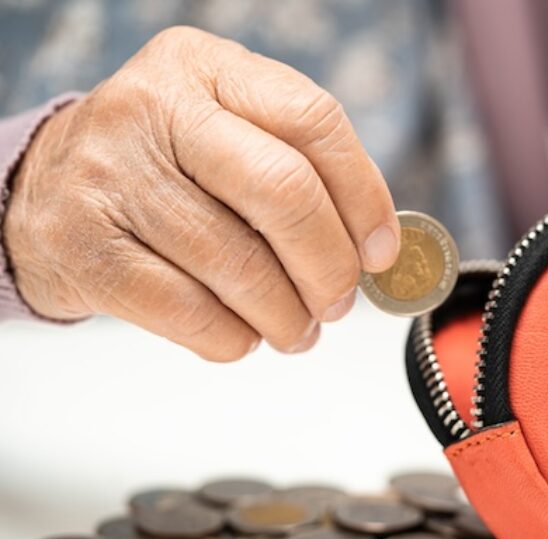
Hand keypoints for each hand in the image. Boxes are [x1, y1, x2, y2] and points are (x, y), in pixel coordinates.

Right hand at [3, 27, 398, 360]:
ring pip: (240, 266)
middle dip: (329, 266)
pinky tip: (242, 335)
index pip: (313, 121)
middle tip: (339, 302)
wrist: (43, 195)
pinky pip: (192, 314)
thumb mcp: (225, 135)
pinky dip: (234, 339)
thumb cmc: (163, 171)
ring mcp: (112, 175)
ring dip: (287, 317)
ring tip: (296, 329)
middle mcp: (156, 108)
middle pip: (284, 193)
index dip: (364, 196)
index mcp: (206, 68)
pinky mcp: (84, 248)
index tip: (381, 252)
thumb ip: (298, 171)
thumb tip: (375, 249)